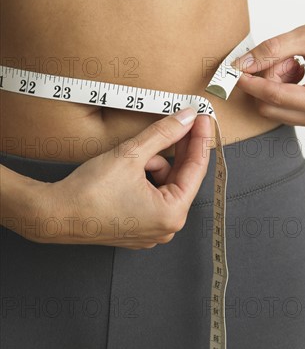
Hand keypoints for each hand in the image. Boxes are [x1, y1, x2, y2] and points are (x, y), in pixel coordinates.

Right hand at [32, 107, 211, 247]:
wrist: (56, 213)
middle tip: (183, 121)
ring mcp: (152, 230)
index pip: (196, 169)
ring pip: (166, 184)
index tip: (204, 119)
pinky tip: (130, 169)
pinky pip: (154, 195)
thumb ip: (164, 134)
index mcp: (171, 213)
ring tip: (133, 157)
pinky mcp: (139, 226)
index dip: (200, 139)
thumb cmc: (89, 192)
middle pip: (182, 177)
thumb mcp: (132, 154)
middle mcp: (166, 227)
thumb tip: (186, 119)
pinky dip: (147, 178)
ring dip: (155, 164)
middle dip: (178, 150)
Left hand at [231, 15, 304, 127]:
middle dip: (266, 80)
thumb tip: (241, 65)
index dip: (250, 82)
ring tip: (293, 61)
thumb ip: (271, 51)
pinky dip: (280, 85)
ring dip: (274, 82)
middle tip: (281, 56)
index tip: (231, 71)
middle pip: (269, 106)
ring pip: (272, 106)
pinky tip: (296, 70)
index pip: (275, 96)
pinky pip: (280, 105)